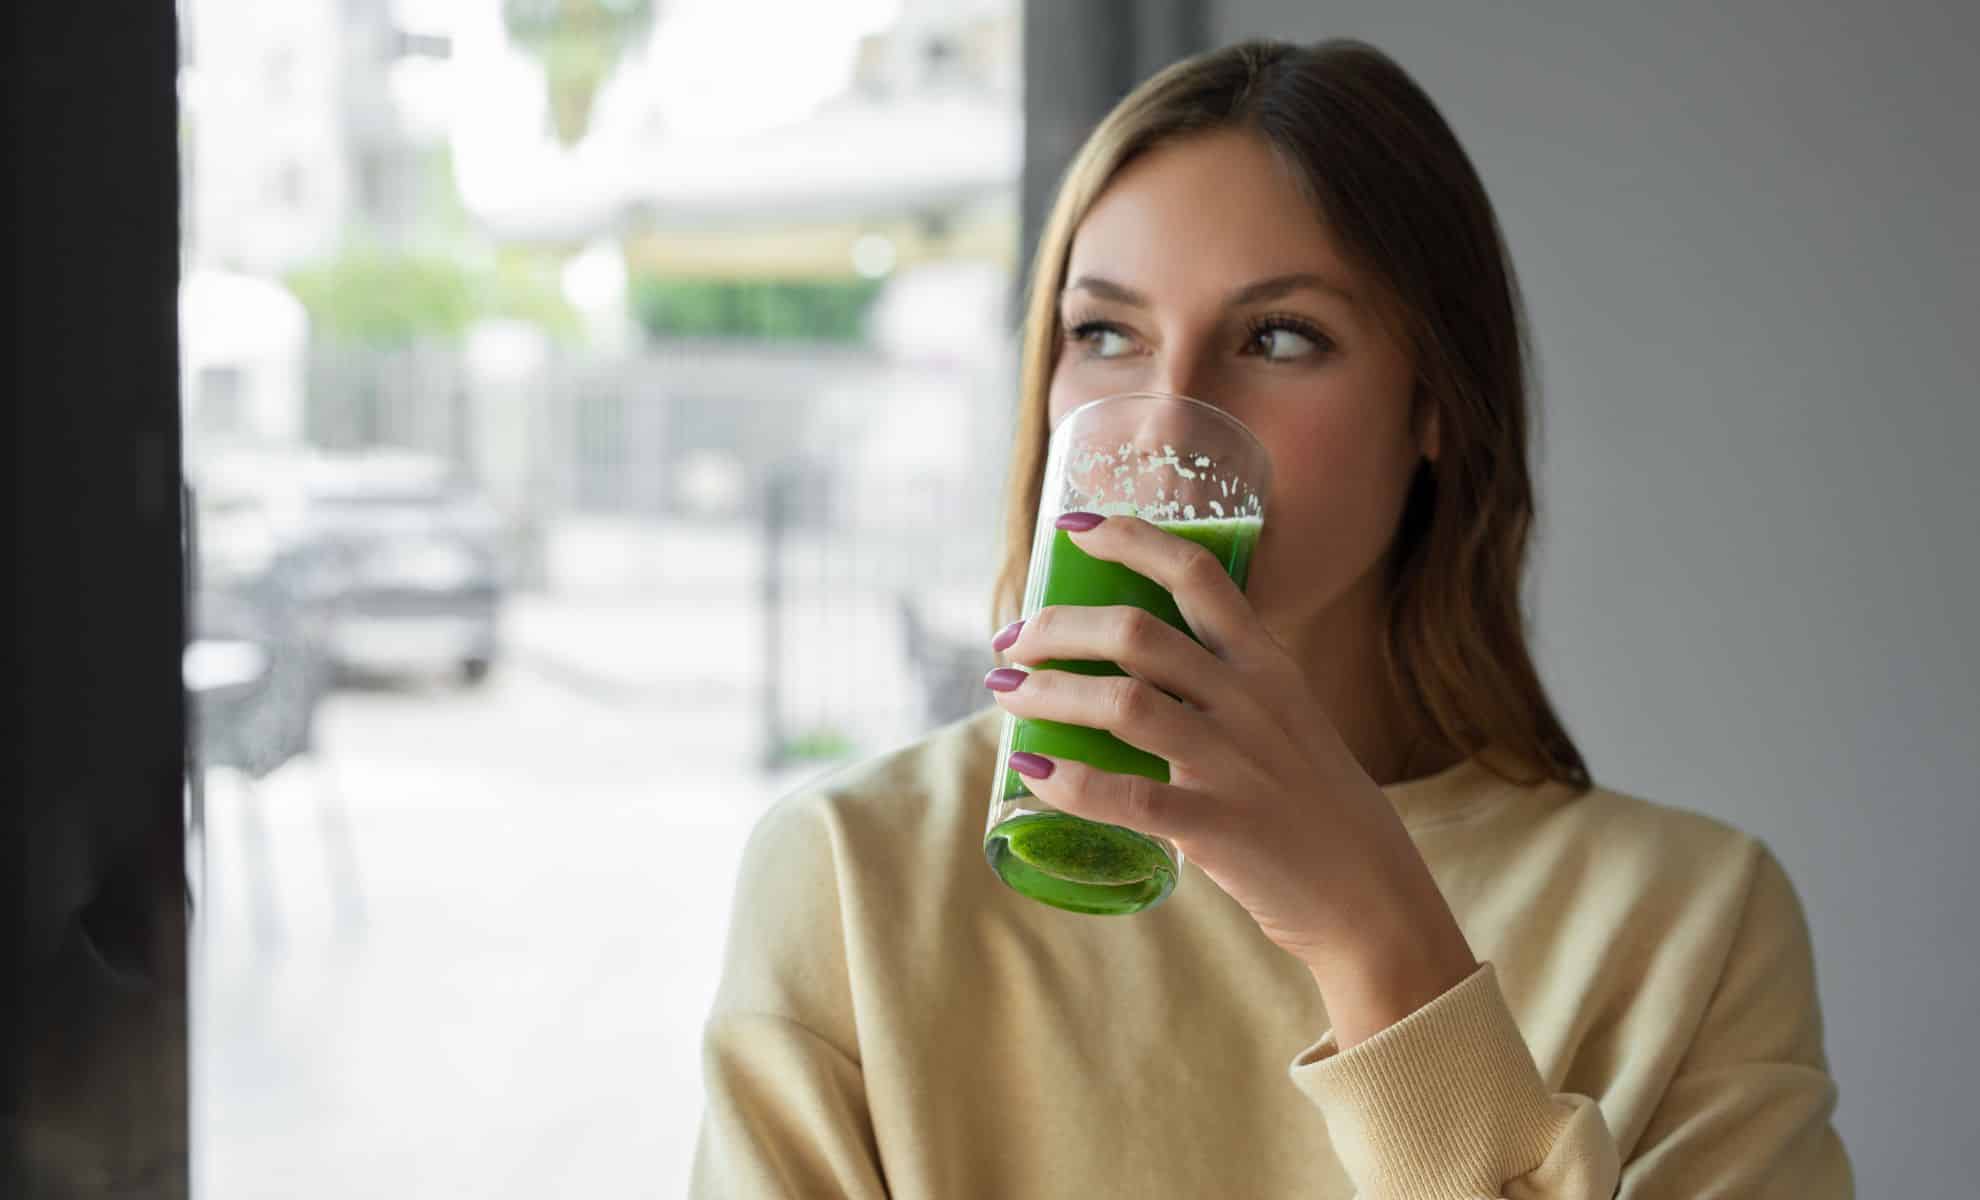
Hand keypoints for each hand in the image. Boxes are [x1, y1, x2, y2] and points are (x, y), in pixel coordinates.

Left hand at [986, 513, 1475, 1045]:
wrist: (1372, 899)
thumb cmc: (1316, 808)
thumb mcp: (1287, 722)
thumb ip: (1227, 690)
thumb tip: (1136, 668)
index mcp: (1268, 665)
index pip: (1196, 573)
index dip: (1129, 538)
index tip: (1073, 527)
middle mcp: (1250, 701)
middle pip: (1136, 632)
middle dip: (1059, 626)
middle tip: (1013, 640)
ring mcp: (1233, 763)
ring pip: (1121, 702)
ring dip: (1048, 692)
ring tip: (1007, 695)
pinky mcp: (1217, 827)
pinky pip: (1128, 795)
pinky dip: (1068, 780)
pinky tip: (1032, 771)